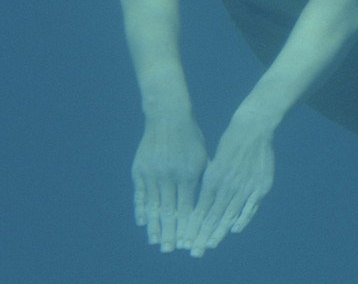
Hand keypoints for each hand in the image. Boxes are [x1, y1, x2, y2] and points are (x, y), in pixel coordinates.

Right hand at [132, 116, 207, 252]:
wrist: (168, 116)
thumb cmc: (191, 137)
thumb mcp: (203, 156)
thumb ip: (204, 178)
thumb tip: (208, 201)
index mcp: (188, 174)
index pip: (187, 207)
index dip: (186, 225)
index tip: (186, 241)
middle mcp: (170, 176)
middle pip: (169, 211)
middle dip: (170, 232)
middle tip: (169, 250)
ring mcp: (153, 174)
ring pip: (153, 206)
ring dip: (154, 226)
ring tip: (155, 241)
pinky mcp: (139, 170)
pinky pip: (140, 195)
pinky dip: (141, 209)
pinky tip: (143, 222)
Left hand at [186, 112, 275, 256]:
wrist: (253, 128)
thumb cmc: (230, 143)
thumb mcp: (214, 162)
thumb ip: (209, 183)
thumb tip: (201, 203)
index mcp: (213, 178)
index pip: (201, 209)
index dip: (193, 226)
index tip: (186, 240)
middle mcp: (228, 184)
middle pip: (214, 216)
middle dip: (203, 234)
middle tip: (196, 250)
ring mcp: (245, 186)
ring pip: (230, 214)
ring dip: (220, 231)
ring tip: (211, 244)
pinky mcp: (261, 185)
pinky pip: (251, 207)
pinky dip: (243, 219)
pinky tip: (235, 229)